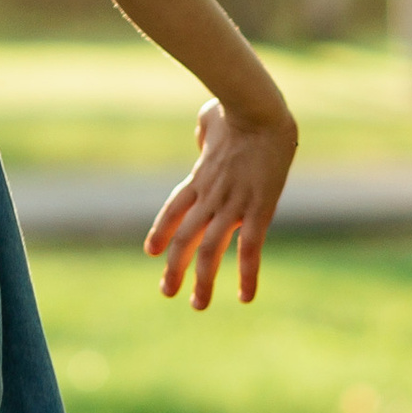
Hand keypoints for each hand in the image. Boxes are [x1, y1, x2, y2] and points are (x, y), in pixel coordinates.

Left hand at [145, 92, 297, 309]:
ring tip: (198, 305)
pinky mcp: (259, 209)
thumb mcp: (212, 117)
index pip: (173, 210)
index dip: (161, 232)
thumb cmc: (236, 107)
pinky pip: (250, 250)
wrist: (255, 109)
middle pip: (185, 239)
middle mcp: (210, 197)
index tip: (152, 252)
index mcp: (199, 178)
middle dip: (174, 269)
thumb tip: (205, 135)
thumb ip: (205, 131)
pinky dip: (247, 276)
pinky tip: (246, 297)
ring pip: (210, 251)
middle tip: (167, 292)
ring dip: (203, 281)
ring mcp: (232, 204)